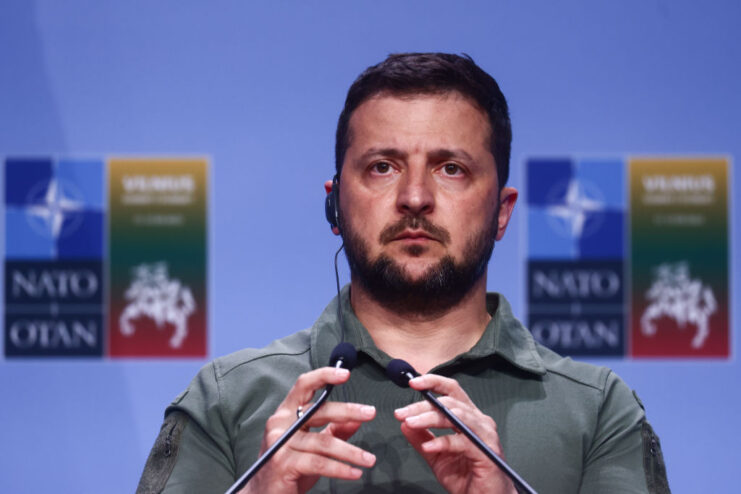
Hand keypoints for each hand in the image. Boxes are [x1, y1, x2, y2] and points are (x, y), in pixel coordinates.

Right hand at [241, 366, 376, 493]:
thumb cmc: (289, 467)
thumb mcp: (313, 446)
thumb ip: (334, 431)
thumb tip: (357, 419)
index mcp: (286, 412)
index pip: (304, 385)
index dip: (324, 376)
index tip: (346, 374)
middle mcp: (280, 423)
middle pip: (319, 410)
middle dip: (348, 410)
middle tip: (371, 412)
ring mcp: (280, 443)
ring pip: (324, 442)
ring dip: (351, 452)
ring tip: (370, 459)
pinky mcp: (283, 464)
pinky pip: (319, 463)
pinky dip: (341, 469)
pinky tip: (355, 473)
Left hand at [394, 374, 515, 493]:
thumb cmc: (466, 477)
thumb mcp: (436, 455)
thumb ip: (421, 437)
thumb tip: (404, 423)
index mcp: (468, 417)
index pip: (452, 391)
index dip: (433, 382)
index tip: (412, 383)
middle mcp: (479, 421)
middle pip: (449, 402)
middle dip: (422, 405)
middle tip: (401, 412)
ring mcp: (484, 436)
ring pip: (455, 416)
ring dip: (430, 418)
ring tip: (410, 423)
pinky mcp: (486, 452)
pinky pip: (462, 442)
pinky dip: (443, 442)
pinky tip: (428, 446)